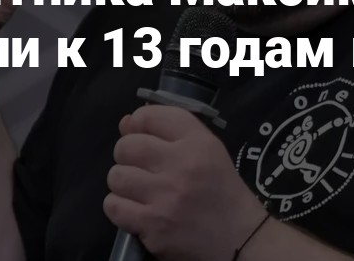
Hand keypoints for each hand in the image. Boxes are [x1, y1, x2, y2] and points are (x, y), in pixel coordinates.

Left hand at [104, 106, 268, 260]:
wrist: (238, 238)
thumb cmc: (220, 190)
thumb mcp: (207, 151)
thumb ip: (170, 133)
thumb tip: (126, 123)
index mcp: (198, 142)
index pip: (150, 116)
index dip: (138, 123)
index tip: (141, 135)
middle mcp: (182, 165)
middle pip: (126, 146)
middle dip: (127, 155)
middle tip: (140, 168)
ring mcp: (166, 197)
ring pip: (117, 176)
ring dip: (123, 183)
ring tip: (139, 190)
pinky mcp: (153, 225)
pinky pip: (114, 206)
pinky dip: (120, 207)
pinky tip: (135, 209)